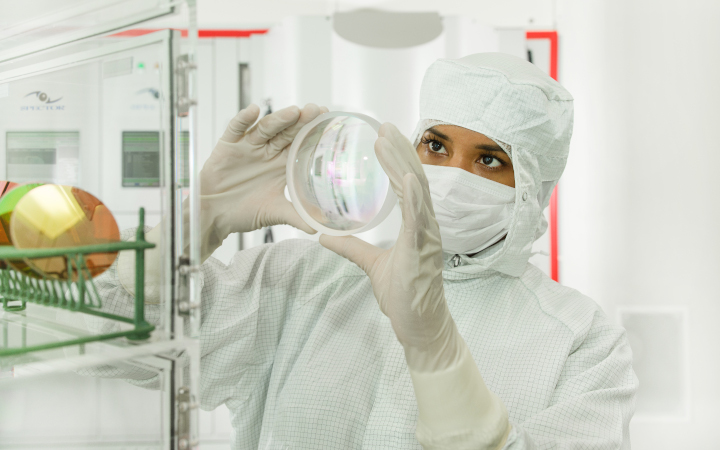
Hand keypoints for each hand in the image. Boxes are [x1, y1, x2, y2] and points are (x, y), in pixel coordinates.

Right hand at [197, 103, 326, 260]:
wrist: (214, 215)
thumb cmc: (244, 211)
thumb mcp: (274, 213)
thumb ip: (296, 217)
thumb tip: (319, 228)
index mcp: (282, 164)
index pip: (301, 144)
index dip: (313, 133)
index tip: (328, 121)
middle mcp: (268, 151)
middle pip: (287, 132)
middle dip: (301, 120)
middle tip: (315, 110)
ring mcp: (249, 146)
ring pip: (266, 128)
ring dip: (279, 119)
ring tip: (293, 112)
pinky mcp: (229, 145)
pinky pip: (236, 129)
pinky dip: (243, 119)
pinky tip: (253, 111)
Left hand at [319, 123, 462, 372]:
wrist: (419, 326)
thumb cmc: (404, 295)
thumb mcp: (371, 265)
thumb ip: (351, 247)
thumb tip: (324, 236)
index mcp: (415, 224)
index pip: (404, 184)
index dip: (394, 160)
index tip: (381, 138)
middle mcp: (425, 224)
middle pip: (413, 179)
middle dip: (399, 151)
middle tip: (383, 126)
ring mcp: (427, 235)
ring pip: (417, 191)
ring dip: (403, 164)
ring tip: (388, 140)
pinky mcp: (425, 250)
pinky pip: (420, 219)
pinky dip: (413, 197)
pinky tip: (405, 178)